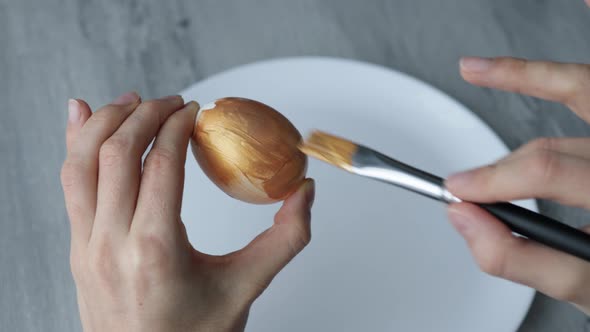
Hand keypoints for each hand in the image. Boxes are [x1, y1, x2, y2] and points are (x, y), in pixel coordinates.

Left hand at [60, 92, 314, 331]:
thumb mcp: (247, 288)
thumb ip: (285, 239)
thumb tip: (304, 194)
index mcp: (156, 249)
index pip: (161, 164)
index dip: (178, 126)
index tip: (194, 111)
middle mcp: (112, 243)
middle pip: (118, 153)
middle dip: (146, 114)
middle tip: (172, 102)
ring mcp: (87, 245)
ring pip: (81, 161)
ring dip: (106, 122)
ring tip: (132, 102)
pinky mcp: (78, 248)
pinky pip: (68, 183)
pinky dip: (73, 143)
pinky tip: (79, 117)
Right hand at [445, 55, 589, 313]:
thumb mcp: (584, 284)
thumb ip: (521, 257)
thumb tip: (465, 218)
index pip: (550, 171)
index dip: (495, 180)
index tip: (459, 192)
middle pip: (553, 146)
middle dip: (501, 170)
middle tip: (464, 186)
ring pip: (578, 89)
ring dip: (525, 77)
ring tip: (477, 69)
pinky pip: (582, 88)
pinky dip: (542, 75)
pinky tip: (509, 66)